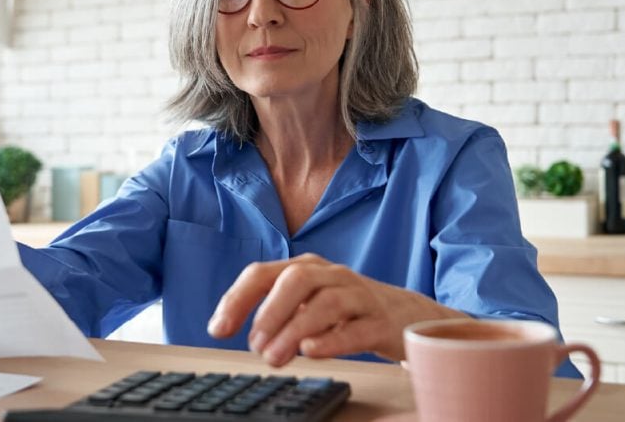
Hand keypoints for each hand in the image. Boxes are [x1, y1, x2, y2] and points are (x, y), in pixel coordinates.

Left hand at [207, 253, 465, 365]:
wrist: (407, 315)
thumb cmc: (347, 310)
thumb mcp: (307, 303)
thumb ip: (274, 312)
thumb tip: (235, 330)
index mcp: (306, 268)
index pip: (263, 273)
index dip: (237, 299)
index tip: (218, 329)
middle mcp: (332, 275)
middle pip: (297, 279)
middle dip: (270, 311)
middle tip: (254, 346)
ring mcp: (359, 296)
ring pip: (327, 303)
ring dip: (295, 330)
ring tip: (275, 357)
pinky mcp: (381, 322)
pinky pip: (358, 328)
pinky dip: (332, 339)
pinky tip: (311, 351)